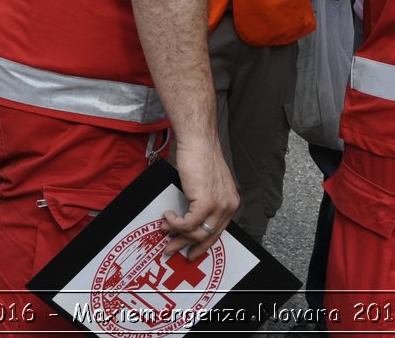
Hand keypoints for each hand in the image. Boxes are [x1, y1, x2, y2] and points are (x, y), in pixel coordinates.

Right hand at [160, 132, 237, 259]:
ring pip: (196, 232)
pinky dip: (175, 222)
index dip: (202, 245)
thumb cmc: (200, 157)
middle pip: (207, 236)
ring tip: (164, 226)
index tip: (190, 251)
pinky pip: (188, 223)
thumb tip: (188, 220)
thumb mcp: (206, 185)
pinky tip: (168, 215)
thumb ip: (203, 202)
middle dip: (186, 245)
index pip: (217, 232)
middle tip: (171, 249)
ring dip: (177, 233)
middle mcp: (228, 205)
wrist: (198, 142)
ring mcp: (219, 204)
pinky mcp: (206, 201)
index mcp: (230, 203)